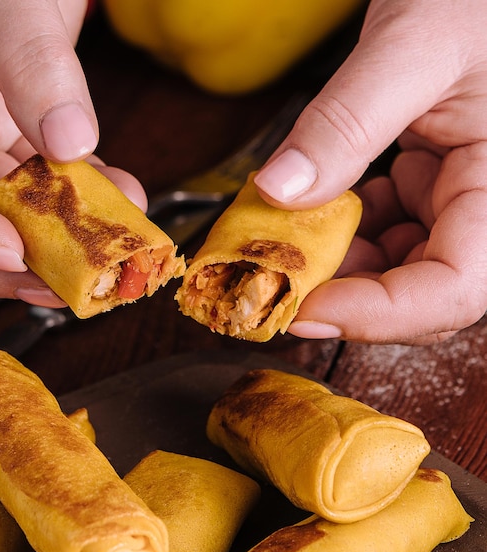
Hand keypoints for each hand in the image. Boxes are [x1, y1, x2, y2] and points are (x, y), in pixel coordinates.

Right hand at [0, 0, 144, 306]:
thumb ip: (27, 54)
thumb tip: (67, 141)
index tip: (4, 249)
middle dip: (0, 261)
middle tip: (60, 281)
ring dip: (53, 240)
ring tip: (106, 247)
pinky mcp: (10, 132)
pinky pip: (41, 184)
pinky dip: (80, 201)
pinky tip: (119, 200)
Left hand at [254, 0, 486, 343]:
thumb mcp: (412, 43)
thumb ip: (346, 122)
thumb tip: (278, 191)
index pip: (456, 289)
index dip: (380, 315)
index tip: (304, 309)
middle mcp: (486, 207)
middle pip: (421, 292)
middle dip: (345, 294)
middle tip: (279, 280)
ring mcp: (459, 200)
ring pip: (397, 268)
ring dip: (335, 264)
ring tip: (287, 239)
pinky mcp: (431, 188)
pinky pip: (385, 234)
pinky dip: (341, 232)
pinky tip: (313, 209)